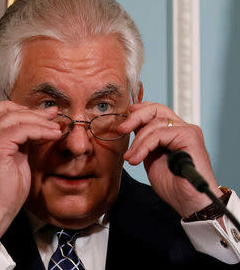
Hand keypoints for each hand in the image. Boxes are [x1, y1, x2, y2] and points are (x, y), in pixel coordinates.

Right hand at [0, 101, 61, 243]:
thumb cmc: (7, 189)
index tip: (42, 114)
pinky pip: (22, 130)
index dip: (19, 108)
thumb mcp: (15, 157)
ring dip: (39, 121)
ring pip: (16, 118)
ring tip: (56, 128)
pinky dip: (40, 131)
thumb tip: (37, 123)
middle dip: (33, 112)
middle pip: (7, 111)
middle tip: (53, 114)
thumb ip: (20, 140)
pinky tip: (53, 135)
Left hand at [118, 102, 222, 217]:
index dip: (138, 112)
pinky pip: (160, 134)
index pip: (155, 110)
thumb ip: (144, 141)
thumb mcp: (150, 157)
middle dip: (135, 118)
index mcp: (173, 130)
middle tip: (121, 130)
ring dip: (137, 142)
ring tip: (131, 159)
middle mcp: (182, 128)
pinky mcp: (190, 137)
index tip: (124, 122)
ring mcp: (188, 131)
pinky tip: (137, 159)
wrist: (188, 201)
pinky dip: (144, 147)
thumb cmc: (172, 183)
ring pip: (154, 124)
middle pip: (156, 109)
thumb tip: (128, 126)